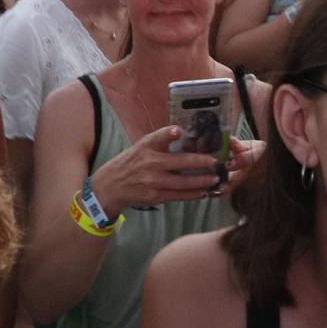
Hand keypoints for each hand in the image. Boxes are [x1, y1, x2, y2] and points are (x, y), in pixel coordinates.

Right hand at [90, 123, 233, 215]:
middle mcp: (150, 163)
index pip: (159, 137)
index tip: (180, 131)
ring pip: (182, 182)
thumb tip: (184, 133)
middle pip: (180, 162)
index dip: (170, 133)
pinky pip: (178, 196)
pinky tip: (203, 192)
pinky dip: (192, 194)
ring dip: (201, 181)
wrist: (111, 186)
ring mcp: (153, 181)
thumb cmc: (130, 163)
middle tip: (215, 161)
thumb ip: (161, 140)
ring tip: (215, 178)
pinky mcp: (155, 196)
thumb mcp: (141, 146)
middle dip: (201, 162)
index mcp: (146, 147)